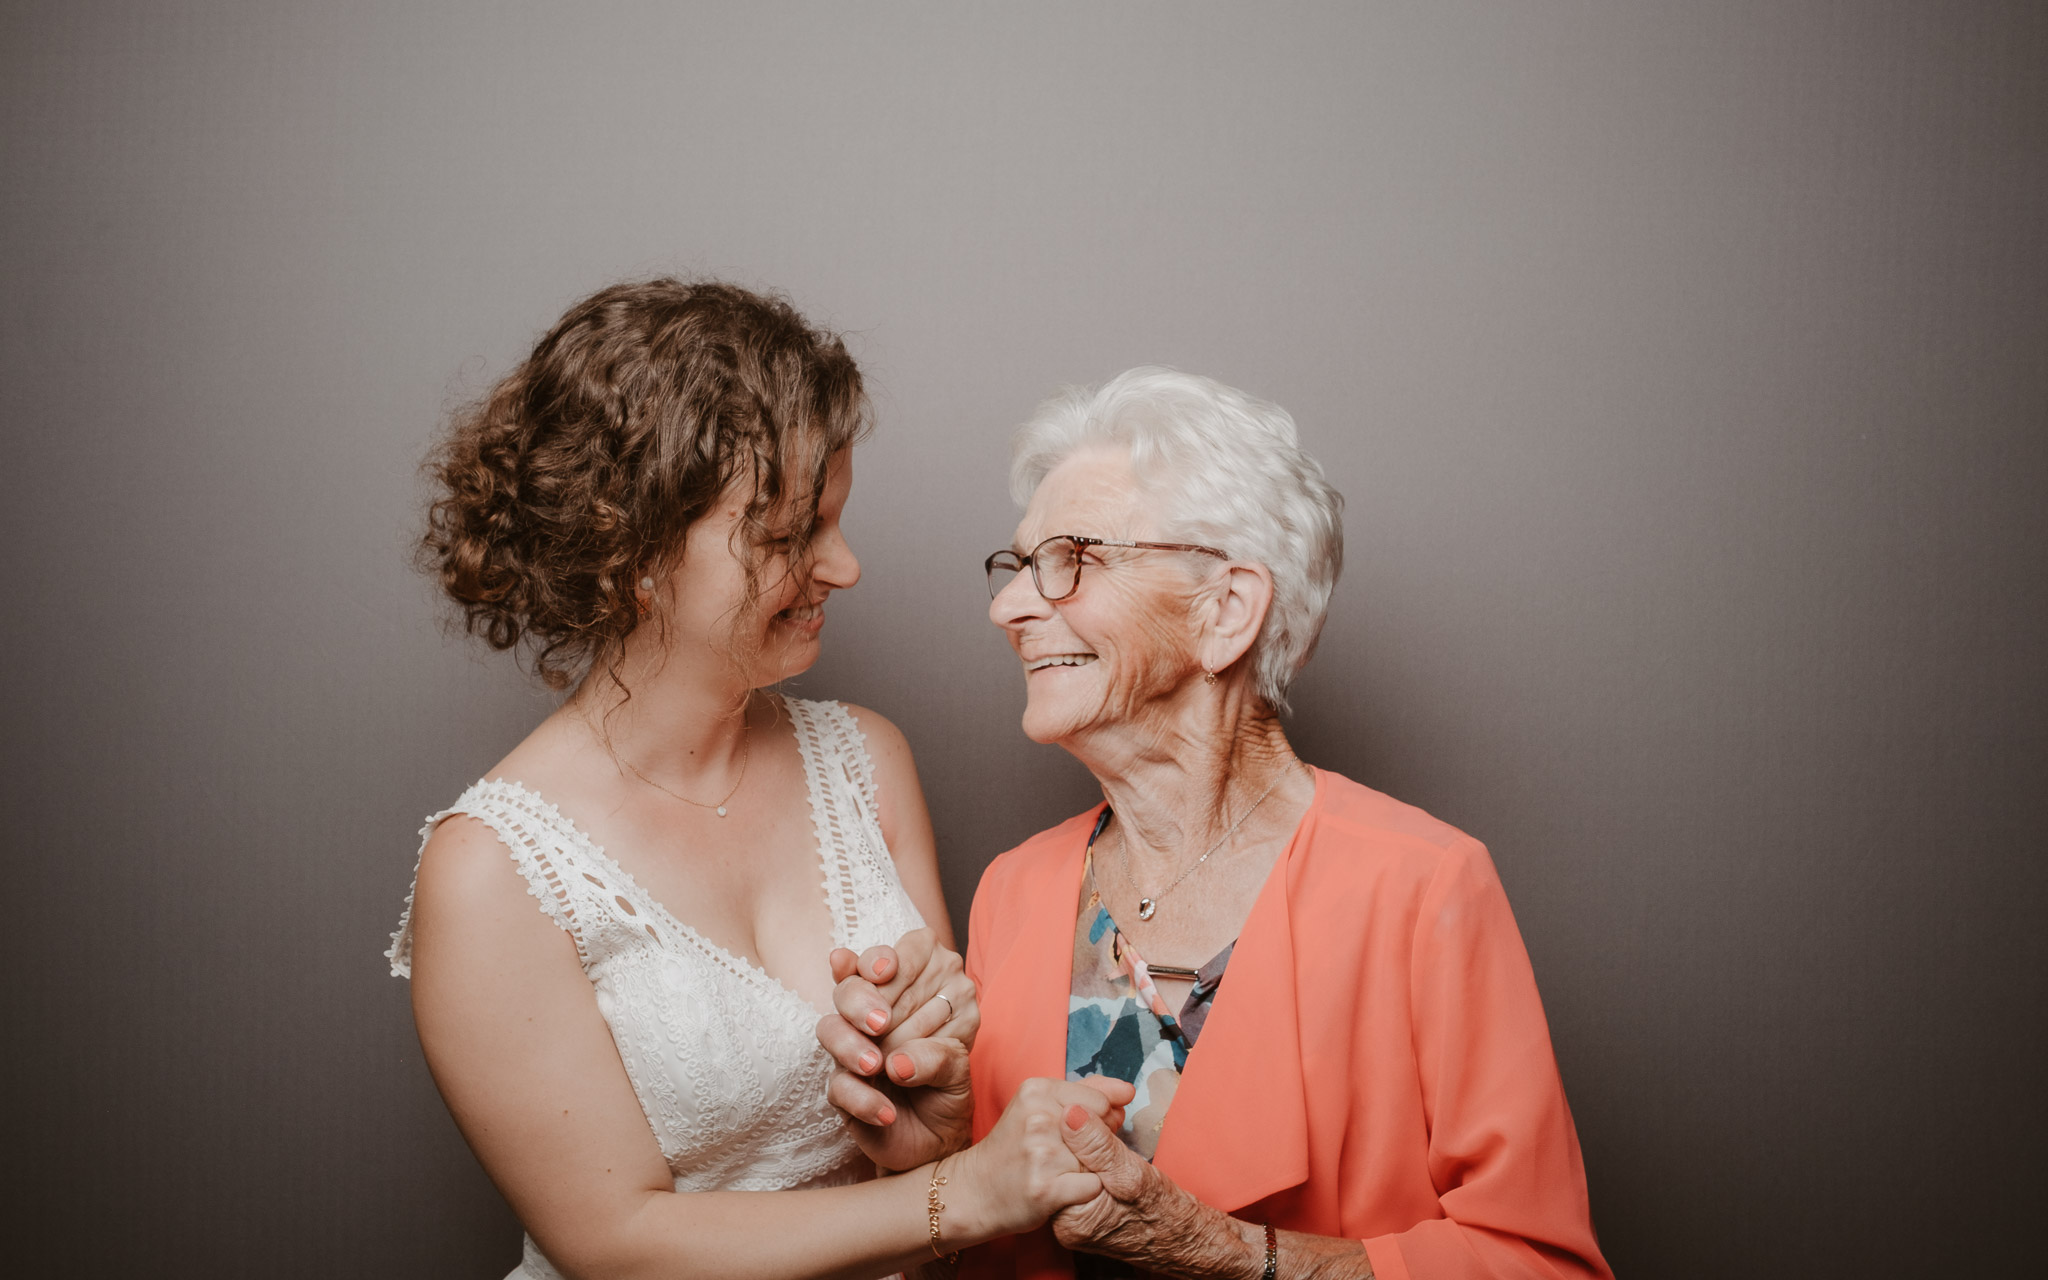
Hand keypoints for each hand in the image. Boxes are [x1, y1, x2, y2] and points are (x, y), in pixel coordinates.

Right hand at [814, 929, 979, 1169]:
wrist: (939, 1139)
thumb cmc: (949, 1088)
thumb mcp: (960, 1068)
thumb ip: (941, 1053)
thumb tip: (899, 1063)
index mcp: (911, 991)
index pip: (892, 958)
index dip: (883, 957)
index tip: (885, 971)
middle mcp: (875, 1013)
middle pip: (851, 987)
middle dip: (860, 1000)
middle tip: (880, 1024)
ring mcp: (853, 1047)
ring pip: (830, 1027)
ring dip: (851, 1045)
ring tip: (877, 1067)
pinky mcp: (842, 1087)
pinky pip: (838, 1085)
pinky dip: (862, 1098)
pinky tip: (887, 1112)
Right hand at [945, 1076, 1136, 1243]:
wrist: (975, 1190)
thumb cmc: (1014, 1147)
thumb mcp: (1040, 1106)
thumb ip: (1086, 1092)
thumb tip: (1127, 1091)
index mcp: (1037, 1090)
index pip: (1100, 1100)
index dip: (1099, 1119)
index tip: (1077, 1132)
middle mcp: (1038, 1117)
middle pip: (1101, 1129)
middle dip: (1093, 1144)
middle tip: (1060, 1154)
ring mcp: (1041, 1153)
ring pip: (1098, 1161)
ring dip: (1086, 1170)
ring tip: (1056, 1172)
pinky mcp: (1045, 1188)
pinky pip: (1094, 1187)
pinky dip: (1084, 1192)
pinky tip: (1061, 1190)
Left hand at [1052, 1101, 1223, 1268]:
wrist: (1189, 1241)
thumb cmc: (1170, 1216)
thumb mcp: (1134, 1177)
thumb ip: (1099, 1148)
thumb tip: (1069, 1113)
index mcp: (1069, 1216)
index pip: (1054, 1151)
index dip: (1077, 1117)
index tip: (1107, 1107)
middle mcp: (1062, 1215)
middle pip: (1057, 1149)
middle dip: (1082, 1116)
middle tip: (1115, 1107)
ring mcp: (1071, 1206)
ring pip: (1067, 1148)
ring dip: (1089, 1121)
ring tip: (1116, 1114)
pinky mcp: (1082, 1196)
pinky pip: (1078, 1157)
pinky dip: (1093, 1135)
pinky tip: (1110, 1125)